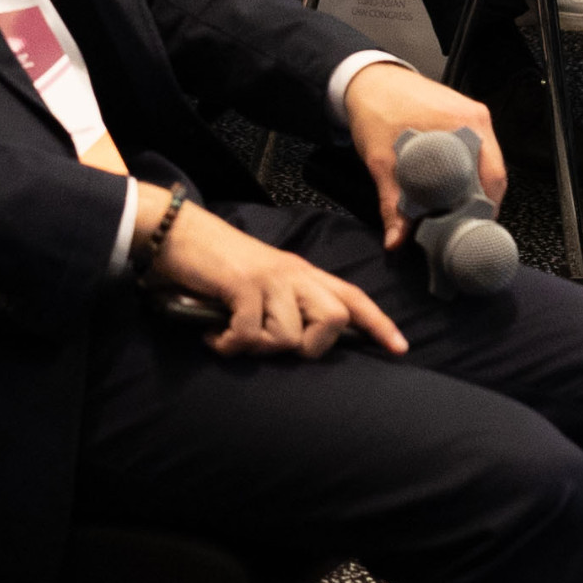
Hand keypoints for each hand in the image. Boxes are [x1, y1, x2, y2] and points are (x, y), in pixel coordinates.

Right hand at [152, 197, 407, 359]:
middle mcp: (295, 274)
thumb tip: (304, 344)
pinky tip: (213, 336)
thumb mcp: (266, 283)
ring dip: (256, 347)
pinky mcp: (242, 285)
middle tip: (272, 344)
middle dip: (309, 347)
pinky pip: (248, 335)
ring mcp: (270, 278)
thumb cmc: (223, 266)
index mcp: (304, 274)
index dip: (378, 324)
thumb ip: (289, 306)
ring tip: (233, 335)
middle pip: (334, 320)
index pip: (352, 298)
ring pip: (287, 337)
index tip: (400, 348)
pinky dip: (228, 345)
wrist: (182, 234)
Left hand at [340, 60, 504, 250]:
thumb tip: (396, 238)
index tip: (472, 228)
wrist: (367, 79)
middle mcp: (475, 118)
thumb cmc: (377, 107)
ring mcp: (471, 116)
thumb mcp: (382, 160)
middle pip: (493, 172)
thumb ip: (391, 202)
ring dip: (475, 189)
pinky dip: (469, 172)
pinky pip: (476, 151)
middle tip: (464, 225)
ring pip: (486, 163)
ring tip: (457, 212)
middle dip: (481, 202)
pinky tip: (454, 189)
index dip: (485, 208)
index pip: (492, 177)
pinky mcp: (463, 117)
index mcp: (465, 124)